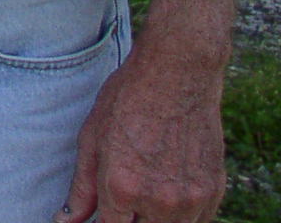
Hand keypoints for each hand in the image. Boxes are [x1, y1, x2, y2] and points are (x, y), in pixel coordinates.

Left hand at [56, 39, 227, 222]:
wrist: (178, 73)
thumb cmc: (128, 99)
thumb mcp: (92, 139)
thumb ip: (82, 188)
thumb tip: (66, 221)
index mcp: (122, 188)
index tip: (105, 212)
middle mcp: (159, 202)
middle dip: (130, 219)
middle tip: (124, 201)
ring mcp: (190, 199)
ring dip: (156, 219)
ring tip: (146, 191)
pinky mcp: (214, 192)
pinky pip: (198, 221)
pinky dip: (182, 215)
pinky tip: (169, 190)